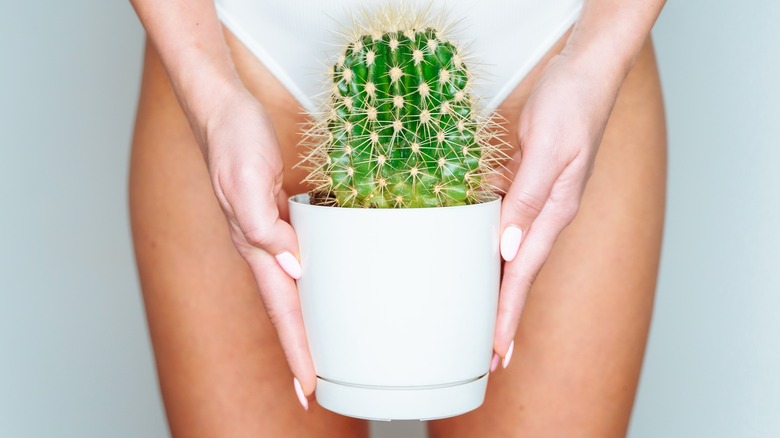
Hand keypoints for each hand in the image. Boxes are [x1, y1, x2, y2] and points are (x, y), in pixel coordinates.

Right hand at [199, 87, 315, 405]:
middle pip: (285, 311)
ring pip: (289, 292)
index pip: (280, 310)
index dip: (295, 350)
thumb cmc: (234, 140)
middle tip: (314, 390)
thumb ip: (264, 226)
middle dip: (298, 352)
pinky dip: (306, 288)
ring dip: (302, 326)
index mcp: (254, 246)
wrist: (224, 110)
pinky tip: (316, 293)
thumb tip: (293, 267)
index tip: (308, 387)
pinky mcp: (278, 219)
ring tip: (316, 356)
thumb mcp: (247, 179)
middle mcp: (261, 248)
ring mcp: (268, 235)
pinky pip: (295, 263)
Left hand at [491, 52, 622, 367]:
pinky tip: (482, 260)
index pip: (523, 275)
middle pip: (520, 276)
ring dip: (500, 289)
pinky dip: (494, 251)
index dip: (508, 314)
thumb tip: (507, 247)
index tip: (496, 350)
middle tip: (490, 355)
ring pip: (513, 256)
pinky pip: (507, 227)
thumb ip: (527, 199)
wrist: (583, 73)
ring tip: (485, 321)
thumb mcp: (549, 151)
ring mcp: (538, 202)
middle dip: (506, 316)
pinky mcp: (527, 186)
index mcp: (554, 213)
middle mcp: (546, 215)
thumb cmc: (572, 106)